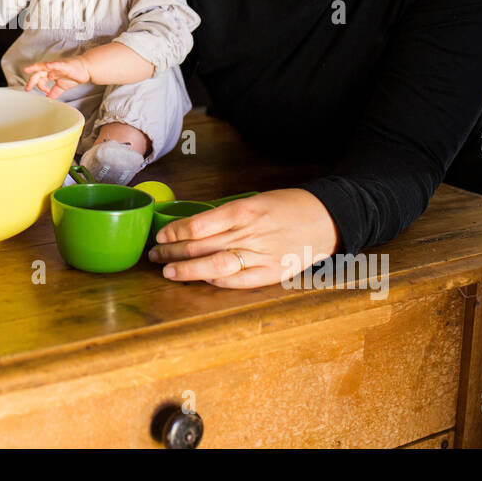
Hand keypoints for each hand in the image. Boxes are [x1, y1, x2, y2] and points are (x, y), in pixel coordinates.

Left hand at [22, 56, 91, 97]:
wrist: (86, 69)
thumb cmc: (74, 74)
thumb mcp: (62, 86)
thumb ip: (54, 92)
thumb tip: (48, 98)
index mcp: (50, 74)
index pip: (39, 79)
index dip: (38, 86)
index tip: (44, 92)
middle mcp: (52, 69)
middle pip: (38, 73)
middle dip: (31, 80)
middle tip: (27, 88)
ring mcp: (57, 66)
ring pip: (44, 66)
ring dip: (35, 67)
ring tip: (28, 70)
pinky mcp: (65, 65)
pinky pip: (57, 64)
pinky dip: (52, 65)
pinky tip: (48, 66)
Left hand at [147, 188, 340, 288]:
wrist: (326, 219)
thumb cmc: (287, 206)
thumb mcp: (255, 200)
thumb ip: (226, 214)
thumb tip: (194, 226)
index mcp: (244, 210)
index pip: (198, 225)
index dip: (175, 232)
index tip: (161, 234)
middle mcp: (250, 234)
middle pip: (200, 246)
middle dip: (172, 251)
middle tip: (155, 254)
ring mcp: (261, 256)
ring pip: (214, 266)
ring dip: (186, 269)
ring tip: (168, 270)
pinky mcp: (271, 274)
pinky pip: (236, 281)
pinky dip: (215, 280)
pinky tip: (200, 278)